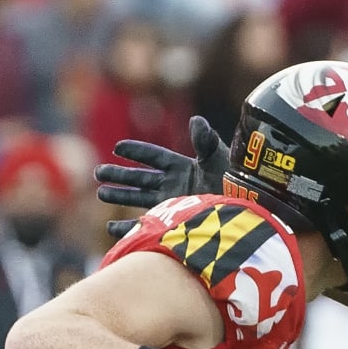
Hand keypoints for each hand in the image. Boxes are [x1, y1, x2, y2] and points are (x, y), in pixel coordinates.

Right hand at [97, 116, 228, 236]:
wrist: (250, 213)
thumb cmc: (238, 185)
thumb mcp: (220, 159)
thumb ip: (206, 141)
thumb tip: (196, 120)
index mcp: (183, 167)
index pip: (154, 156)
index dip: (136, 152)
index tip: (118, 148)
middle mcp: (175, 185)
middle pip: (141, 178)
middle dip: (120, 175)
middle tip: (98, 173)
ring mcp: (174, 205)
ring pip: (140, 199)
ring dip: (120, 196)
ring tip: (101, 193)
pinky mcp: (176, 225)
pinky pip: (148, 225)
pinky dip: (129, 227)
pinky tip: (112, 228)